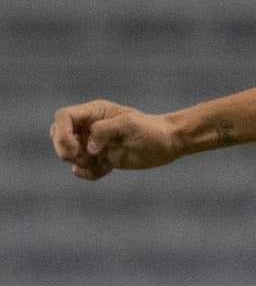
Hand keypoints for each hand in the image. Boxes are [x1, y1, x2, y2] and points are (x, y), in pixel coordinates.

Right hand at [50, 100, 179, 180]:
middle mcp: (89, 126)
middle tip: (82, 157)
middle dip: (64, 148)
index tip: (73, 146)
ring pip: (68, 153)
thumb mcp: (128, 125)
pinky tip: (105, 169)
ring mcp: (93, 144)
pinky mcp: (100, 159)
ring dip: (79, 162)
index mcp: (94, 112)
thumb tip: (88, 147)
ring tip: (99, 162)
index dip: (62, 132)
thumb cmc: (150, 130)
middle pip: (58, 134)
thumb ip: (104, 131)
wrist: (167, 144)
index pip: (64, 117)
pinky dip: (88, 173)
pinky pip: (83, 169)